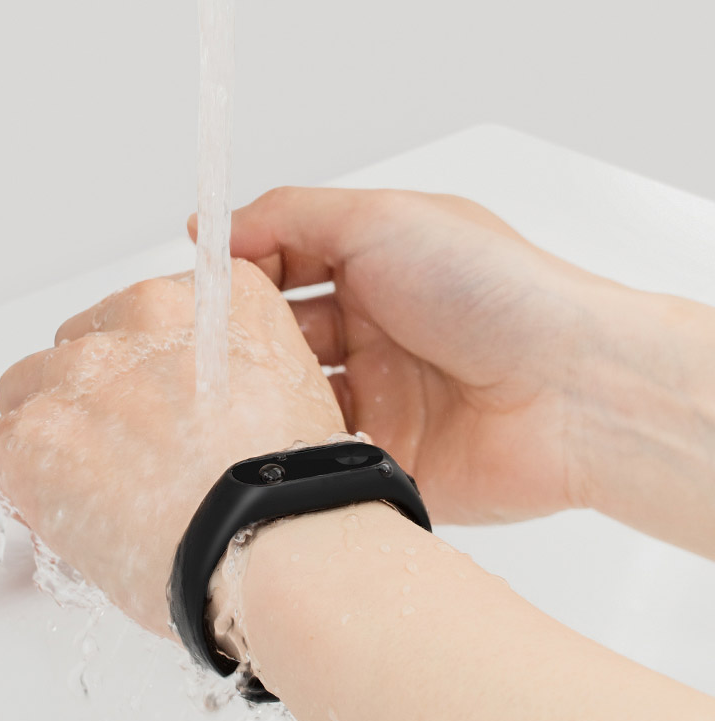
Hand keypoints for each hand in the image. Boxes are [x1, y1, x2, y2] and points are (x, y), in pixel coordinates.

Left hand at [0, 261, 343, 635]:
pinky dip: (21, 486)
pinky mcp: (37, 432)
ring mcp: (85, 370)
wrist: (278, 540)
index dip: (146, 368)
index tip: (157, 409)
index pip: (146, 312)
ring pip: (31, 391)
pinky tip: (72, 516)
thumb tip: (197, 404)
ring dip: (57, 436)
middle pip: (85, 344)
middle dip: (97, 397)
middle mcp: (145, 314)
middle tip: (130, 459)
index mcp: (215, 301)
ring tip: (103, 494)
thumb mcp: (294, 398)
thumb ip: (235, 375)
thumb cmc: (297, 491)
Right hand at [191, 188, 636, 524]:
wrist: (569, 392)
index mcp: (375, 271)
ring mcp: (379, 400)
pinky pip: (320, 456)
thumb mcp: (383, 219)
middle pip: (282, 338)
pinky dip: (291, 448)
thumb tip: (211, 227)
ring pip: (293, 401)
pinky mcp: (384, 459)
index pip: (283, 268)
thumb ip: (292, 217)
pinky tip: (266, 442)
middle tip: (197, 352)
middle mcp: (374, 335)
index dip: (238, 275)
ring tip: (226, 398)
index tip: (195, 288)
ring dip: (262, 398)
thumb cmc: (491, 290)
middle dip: (239, 342)